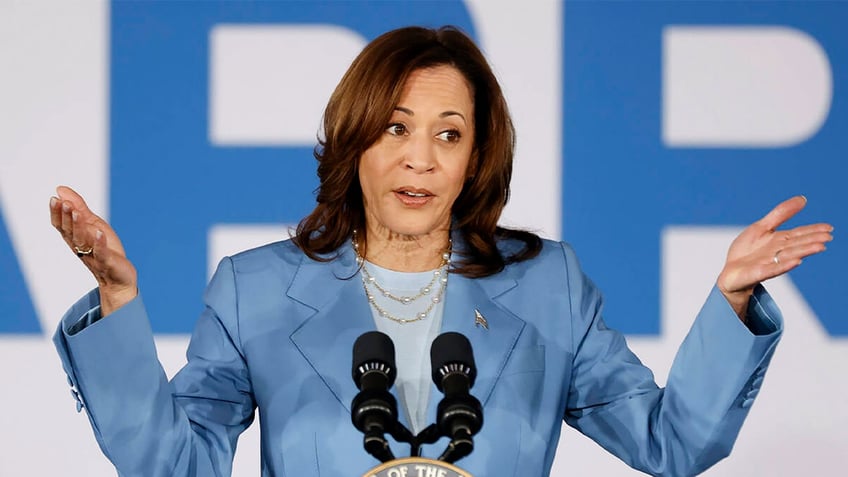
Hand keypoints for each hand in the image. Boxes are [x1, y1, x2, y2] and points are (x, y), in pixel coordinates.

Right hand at [49, 185, 137, 315]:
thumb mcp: (92, 224)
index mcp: (75, 238)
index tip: (54, 199)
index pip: (61, 226)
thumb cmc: (104, 249)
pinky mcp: (107, 262)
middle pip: (70, 232)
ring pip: (83, 240)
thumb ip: (79, 207)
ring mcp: (93, 255)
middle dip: (67, 217)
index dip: (57, 213)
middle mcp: (80, 247)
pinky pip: (102, 252)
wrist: (118, 278)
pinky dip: (99, 243)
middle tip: (64, 203)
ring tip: (77, 212)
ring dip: (79, 226)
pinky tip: (99, 232)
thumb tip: (60, 189)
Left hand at [717, 196, 832, 319]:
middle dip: (812, 240)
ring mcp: (769, 262)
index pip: (799, 234)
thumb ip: (781, 214)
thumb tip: (803, 199)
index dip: (813, 230)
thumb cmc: (746, 250)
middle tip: (828, 237)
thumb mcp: (762, 227)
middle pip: (797, 244)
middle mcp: (778, 252)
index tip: (829, 228)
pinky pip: (773, 268)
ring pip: (789, 255)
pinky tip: (797, 262)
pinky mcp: (759, 272)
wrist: (730, 272)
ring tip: (819, 247)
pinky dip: (784, 265)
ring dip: (804, 251)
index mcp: (779, 240)